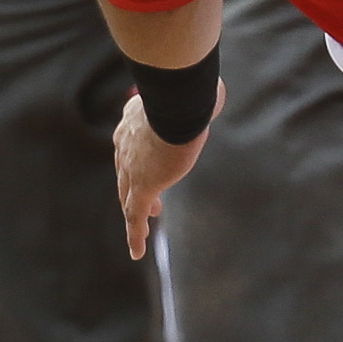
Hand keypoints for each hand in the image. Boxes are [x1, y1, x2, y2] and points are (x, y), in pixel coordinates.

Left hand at [115, 86, 216, 258]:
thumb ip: (199, 96)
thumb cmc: (188, 89)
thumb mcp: (192, 90)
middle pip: (126, 173)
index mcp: (133, 120)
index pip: (131, 145)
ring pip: (128, 198)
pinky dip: (135, 235)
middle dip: (134, 189)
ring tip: (140, 233)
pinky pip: (135, 216)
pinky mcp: (144, 186)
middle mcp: (126, 144)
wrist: (176, 102)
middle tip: (149, 205)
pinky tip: (137, 252)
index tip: (148, 166)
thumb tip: (217, 92)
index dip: (137, 159)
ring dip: (135, 215)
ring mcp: (132, 167)